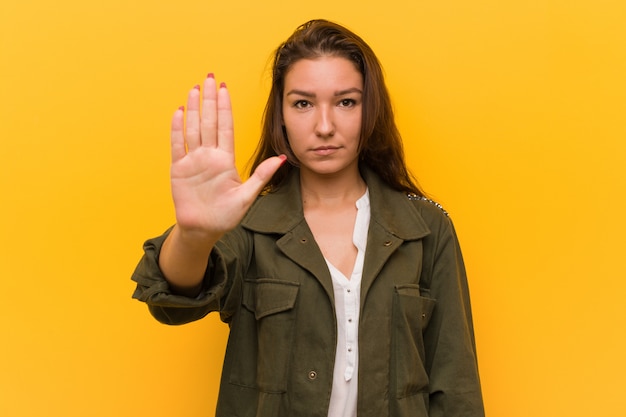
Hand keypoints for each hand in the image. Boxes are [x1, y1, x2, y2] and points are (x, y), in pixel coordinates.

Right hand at [169, 75, 284, 238]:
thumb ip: (262, 176)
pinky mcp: (178, 169)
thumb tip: (282, 158)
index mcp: (226, 160)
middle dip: (210, 100)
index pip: (226, 127)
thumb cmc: (226, 216)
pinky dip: (177, 129)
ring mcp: (193, 161)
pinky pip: (177, 145)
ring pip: (194, 128)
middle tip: (210, 77)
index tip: (225, 89)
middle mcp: (209, 156)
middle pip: (209, 122)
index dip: (225, 108)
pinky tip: (179, 112)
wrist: (203, 230)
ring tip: (195, 88)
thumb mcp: (247, 196)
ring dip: (194, 109)